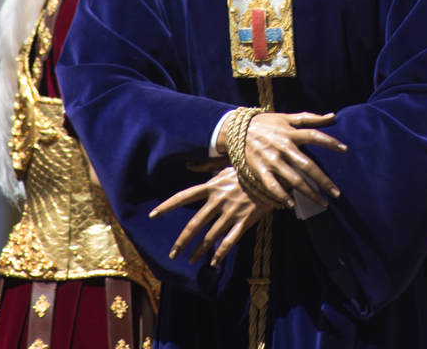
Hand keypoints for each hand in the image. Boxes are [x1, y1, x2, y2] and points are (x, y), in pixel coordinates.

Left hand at [150, 165, 265, 265]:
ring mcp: (231, 212)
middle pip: (194, 224)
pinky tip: (213, 263)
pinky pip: (230, 241)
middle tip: (173, 254)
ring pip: (210, 236)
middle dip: (182, 241)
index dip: (167, 206)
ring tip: (190, 261)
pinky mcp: (244, 221)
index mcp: (211, 186)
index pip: (183, 196)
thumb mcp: (225, 165)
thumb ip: (205, 166)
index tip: (153, 215)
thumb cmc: (247, 169)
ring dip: (198, 250)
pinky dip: (221, 253)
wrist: (273, 176)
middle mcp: (218, 200)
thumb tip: (188, 165)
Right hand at [218, 111, 346, 206]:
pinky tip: (292, 205)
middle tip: (336, 193)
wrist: (237, 129)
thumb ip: (309, 118)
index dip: (329, 141)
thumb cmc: (266, 123)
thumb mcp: (286, 117)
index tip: (344, 149)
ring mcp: (271, 160)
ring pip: (293, 179)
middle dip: (323, 180)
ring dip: (309, 193)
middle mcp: (282, 147)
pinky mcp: (260, 170)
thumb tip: (333, 116)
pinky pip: (272, 186)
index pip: (313, 135)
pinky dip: (282, 196)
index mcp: (289, 132)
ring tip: (323, 203)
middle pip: (307, 165)